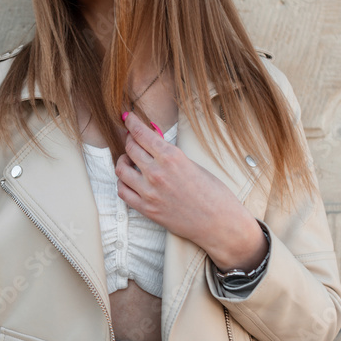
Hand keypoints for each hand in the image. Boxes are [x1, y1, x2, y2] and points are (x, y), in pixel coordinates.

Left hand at [116, 110, 267, 271]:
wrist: (219, 223)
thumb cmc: (213, 193)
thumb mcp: (193, 164)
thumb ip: (170, 154)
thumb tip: (153, 141)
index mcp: (172, 157)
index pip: (141, 134)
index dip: (131, 123)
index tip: (127, 117)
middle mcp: (157, 172)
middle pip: (130, 148)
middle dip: (129, 140)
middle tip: (131, 138)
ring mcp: (149, 192)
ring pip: (121, 169)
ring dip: (123, 161)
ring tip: (130, 160)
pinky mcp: (146, 209)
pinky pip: (123, 191)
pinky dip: (123, 182)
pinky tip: (130, 180)